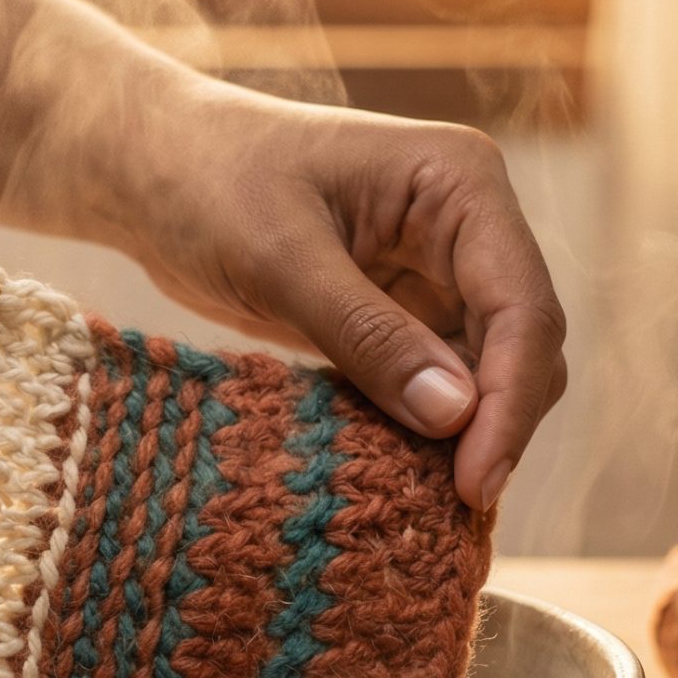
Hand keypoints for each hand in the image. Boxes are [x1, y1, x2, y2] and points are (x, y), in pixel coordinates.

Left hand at [123, 89, 566, 510]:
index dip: (511, 400)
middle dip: (497, 424)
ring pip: (491, 373)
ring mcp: (441, 271)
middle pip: (523, 345)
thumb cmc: (209, 182)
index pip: (522, 304)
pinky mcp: (405, 313)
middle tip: (454, 506)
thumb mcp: (278, 258)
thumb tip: (455, 414)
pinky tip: (391, 467)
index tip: (477, 482)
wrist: (154, 171)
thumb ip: (367, 334)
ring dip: (466, 433)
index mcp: (460, 182)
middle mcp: (470, 224)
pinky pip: (439, 383)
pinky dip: (425, 427)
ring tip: (419, 496)